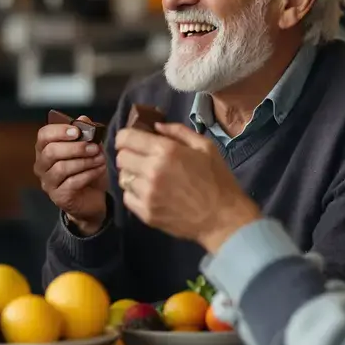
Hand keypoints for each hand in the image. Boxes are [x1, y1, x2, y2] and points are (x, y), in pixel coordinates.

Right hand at [34, 117, 107, 234]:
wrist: (93, 198)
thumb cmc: (87, 170)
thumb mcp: (90, 149)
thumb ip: (86, 133)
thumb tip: (83, 119)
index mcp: (46, 149)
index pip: (43, 135)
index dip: (59, 131)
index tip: (77, 131)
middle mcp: (42, 166)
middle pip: (51, 152)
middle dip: (75, 148)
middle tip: (94, 147)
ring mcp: (48, 183)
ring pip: (61, 168)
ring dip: (84, 161)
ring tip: (100, 159)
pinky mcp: (59, 197)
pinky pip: (71, 183)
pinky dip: (88, 174)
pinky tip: (99, 170)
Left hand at [114, 122, 259, 251]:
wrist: (223, 218)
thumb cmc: (217, 180)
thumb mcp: (205, 147)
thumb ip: (178, 131)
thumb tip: (156, 126)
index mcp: (165, 151)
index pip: (125, 138)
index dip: (125, 137)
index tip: (131, 140)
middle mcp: (151, 171)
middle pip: (121, 157)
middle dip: (129, 155)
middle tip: (142, 159)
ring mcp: (147, 194)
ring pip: (122, 178)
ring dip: (132, 175)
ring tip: (147, 177)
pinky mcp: (146, 213)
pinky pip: (127, 197)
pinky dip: (134, 193)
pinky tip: (149, 193)